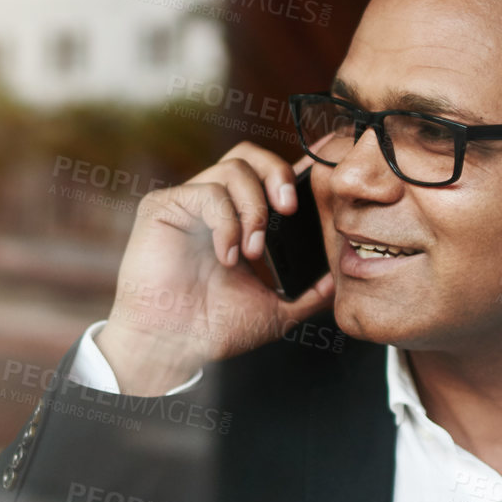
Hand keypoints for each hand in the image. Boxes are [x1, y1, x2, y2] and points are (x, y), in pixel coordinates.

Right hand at [96, 142, 334, 394]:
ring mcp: (187, 203)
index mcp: (237, 221)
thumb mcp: (275, 310)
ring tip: (251, 252)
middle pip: (249, 154)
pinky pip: (207, 192)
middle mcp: (212, 205)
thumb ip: (308, 293)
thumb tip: (338, 278)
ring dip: (253, 209)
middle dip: (278, 174)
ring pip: (233, 169)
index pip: (266, 176)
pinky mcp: (163, 206)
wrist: (173, 347)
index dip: (291, 175)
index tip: (317, 190)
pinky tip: (226, 256)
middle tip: (289, 210)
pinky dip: (226, 222)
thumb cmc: (213, 330)